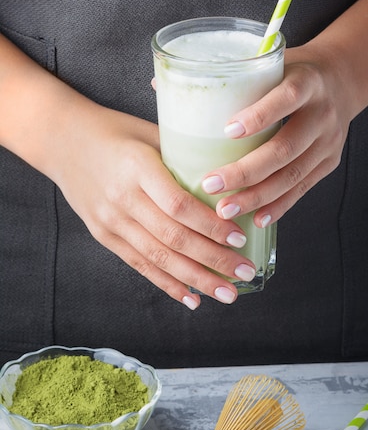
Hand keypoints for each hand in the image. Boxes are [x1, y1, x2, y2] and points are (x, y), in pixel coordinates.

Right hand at [51, 102, 256, 308]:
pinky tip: (191, 298)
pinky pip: (139, 265)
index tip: (240, 237)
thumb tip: (228, 178)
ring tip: (226, 294)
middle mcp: (123, 199)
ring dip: (196, 280)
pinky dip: (167, 284)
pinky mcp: (104, 236)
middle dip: (214, 260)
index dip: (211, 226)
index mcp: (138, 167)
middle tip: (245, 273)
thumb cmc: (113, 131)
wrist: (62, 140)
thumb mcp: (150, 132)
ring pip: (159, 258)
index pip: (179, 205)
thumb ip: (184, 156)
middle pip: (174, 238)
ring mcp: (111, 221)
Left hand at [201, 44, 353, 225]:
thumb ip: (225, 76)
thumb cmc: (290, 73)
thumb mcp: (269, 63)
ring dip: (258, 197)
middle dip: (246, 172)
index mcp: (307, 81)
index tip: (226, 131)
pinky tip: (256, 219)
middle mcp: (322, 113)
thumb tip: (160, 84)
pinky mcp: (328, 163)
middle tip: (211, 185)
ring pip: (293, 175)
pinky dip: (278, 206)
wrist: (342, 80)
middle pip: (285, 149)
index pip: (286, 97)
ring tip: (225, 210)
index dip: (259, 116)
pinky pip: (302, 189)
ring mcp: (328, 142)